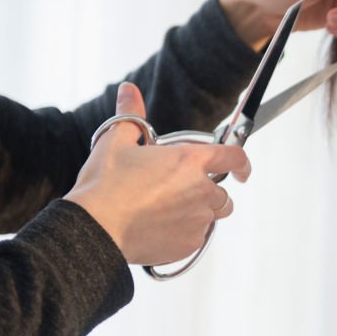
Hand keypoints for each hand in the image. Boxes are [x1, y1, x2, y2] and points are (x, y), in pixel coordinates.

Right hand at [65, 83, 251, 265]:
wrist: (95, 228)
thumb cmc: (104, 186)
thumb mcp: (115, 142)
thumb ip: (131, 115)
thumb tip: (129, 91)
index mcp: (190, 161)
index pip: (233, 157)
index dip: (241, 163)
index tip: (241, 171)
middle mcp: (201, 190)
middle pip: (222, 192)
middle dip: (206, 191)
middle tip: (177, 193)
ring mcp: (198, 219)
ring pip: (212, 215)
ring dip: (199, 212)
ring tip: (167, 211)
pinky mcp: (190, 243)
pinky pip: (197, 236)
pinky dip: (185, 233)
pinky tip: (160, 227)